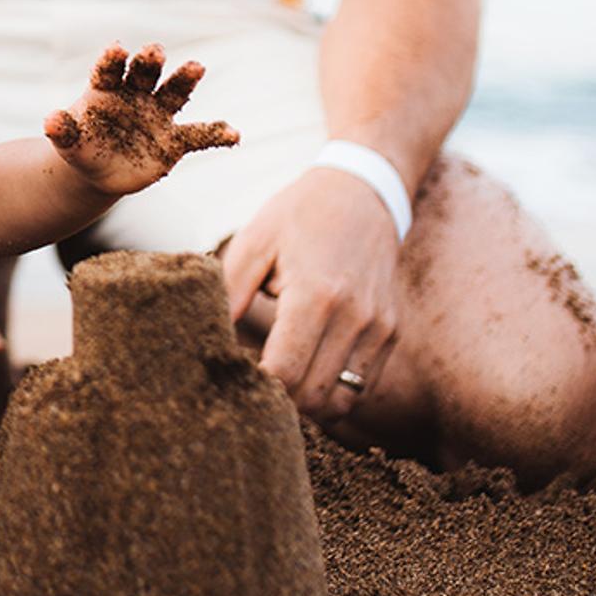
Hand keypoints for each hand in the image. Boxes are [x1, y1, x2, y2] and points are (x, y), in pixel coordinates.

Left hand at [44, 43, 237, 194]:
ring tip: (196, 68)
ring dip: (185, 80)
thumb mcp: (68, 142)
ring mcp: (158, 114)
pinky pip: (198, 136)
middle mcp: (137, 94)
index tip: (117, 48)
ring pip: (174, 93)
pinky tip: (234, 134)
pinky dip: (216, 134)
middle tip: (155, 50)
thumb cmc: (82, 146)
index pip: (110, 70)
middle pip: (145, 73)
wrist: (99, 169)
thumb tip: (49, 121)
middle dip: (149, 61)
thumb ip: (62, 130)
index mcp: (107, 90)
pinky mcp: (174, 140)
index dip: (113, 60)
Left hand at [222, 169, 400, 420]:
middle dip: (277, 402)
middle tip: (248, 386)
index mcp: (316, 294)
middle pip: (312, 396)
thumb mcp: (253, 243)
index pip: (285, 372)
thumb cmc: (299, 215)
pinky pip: (360, 387)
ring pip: (340, 402)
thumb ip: (229, 295)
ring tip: (277, 382)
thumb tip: (205, 342)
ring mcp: (378, 328)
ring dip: (306, 404)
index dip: (254, 386)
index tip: (231, 379)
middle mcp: (355, 318)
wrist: (363, 191)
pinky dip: (331, 392)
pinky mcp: (390, 333)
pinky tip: (305, 371)